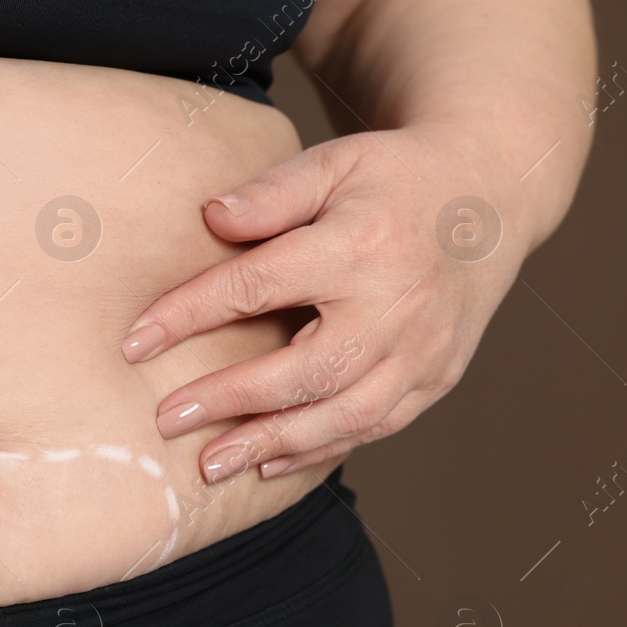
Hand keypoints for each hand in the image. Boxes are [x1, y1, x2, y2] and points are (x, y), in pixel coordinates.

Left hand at [120, 125, 518, 482]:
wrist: (493, 194)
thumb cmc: (394, 177)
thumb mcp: (335, 161)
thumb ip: (272, 192)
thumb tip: (210, 217)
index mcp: (363, 244)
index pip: (259, 287)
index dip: (190, 314)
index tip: (134, 342)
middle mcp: (399, 305)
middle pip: (307, 368)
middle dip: (232, 400)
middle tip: (167, 419)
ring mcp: (424, 349)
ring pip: (345, 413)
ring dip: (274, 443)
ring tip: (210, 465)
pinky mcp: (436, 376)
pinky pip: (375, 425)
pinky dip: (321, 450)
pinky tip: (270, 463)